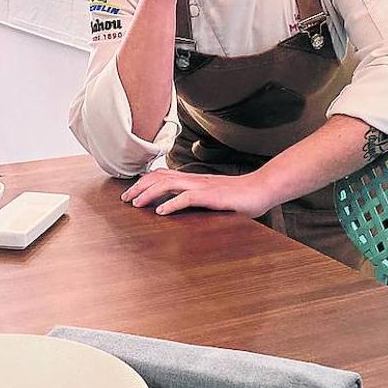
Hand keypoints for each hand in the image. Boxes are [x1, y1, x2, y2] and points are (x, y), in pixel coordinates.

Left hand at [120, 168, 273, 218]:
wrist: (262, 188)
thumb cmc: (239, 195)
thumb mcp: (212, 196)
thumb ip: (195, 198)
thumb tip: (176, 206)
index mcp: (193, 179)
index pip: (162, 175)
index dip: (144, 182)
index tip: (131, 193)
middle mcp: (194, 179)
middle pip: (159, 177)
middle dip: (139, 187)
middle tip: (124, 199)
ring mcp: (202, 186)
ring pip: (168, 184)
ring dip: (149, 193)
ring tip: (136, 204)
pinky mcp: (212, 196)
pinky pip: (187, 197)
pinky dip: (171, 204)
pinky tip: (161, 212)